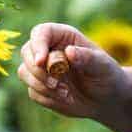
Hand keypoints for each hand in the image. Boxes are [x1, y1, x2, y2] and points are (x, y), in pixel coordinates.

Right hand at [17, 22, 131, 124]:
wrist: (106, 98)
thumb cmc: (107, 76)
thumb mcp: (103, 66)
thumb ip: (87, 57)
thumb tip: (69, 52)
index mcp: (63, 37)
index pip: (41, 33)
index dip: (38, 45)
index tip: (42, 62)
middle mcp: (49, 50)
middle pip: (27, 52)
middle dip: (38, 70)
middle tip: (56, 83)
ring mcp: (42, 69)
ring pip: (24, 72)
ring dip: (42, 85)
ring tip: (65, 93)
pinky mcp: (39, 87)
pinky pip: (32, 92)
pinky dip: (47, 98)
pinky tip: (65, 98)